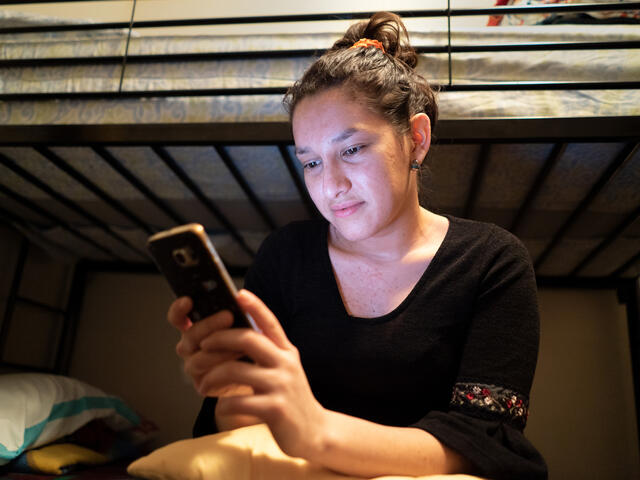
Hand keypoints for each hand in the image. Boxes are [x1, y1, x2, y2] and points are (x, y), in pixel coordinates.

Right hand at [167, 296, 248, 396]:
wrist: (262, 375)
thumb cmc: (255, 345)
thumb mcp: (253, 324)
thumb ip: (246, 309)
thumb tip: (241, 295)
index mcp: (198, 327)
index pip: (178, 317)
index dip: (179, 309)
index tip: (188, 300)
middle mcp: (191, 346)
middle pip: (190, 336)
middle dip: (209, 325)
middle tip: (228, 316)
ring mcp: (195, 366)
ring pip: (197, 359)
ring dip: (220, 350)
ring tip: (240, 344)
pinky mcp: (203, 384)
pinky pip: (207, 377)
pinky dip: (224, 368)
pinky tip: (240, 361)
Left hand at [198, 289, 328, 458]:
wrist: (314, 432)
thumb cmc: (290, 397)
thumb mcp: (285, 368)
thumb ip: (268, 351)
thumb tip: (239, 333)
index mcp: (286, 351)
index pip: (269, 323)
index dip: (255, 306)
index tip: (238, 293)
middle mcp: (285, 364)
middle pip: (248, 339)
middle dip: (219, 339)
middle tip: (202, 345)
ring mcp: (281, 386)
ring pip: (236, 370)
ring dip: (212, 376)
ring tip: (203, 384)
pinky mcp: (275, 409)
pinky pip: (238, 400)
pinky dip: (223, 402)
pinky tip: (221, 405)